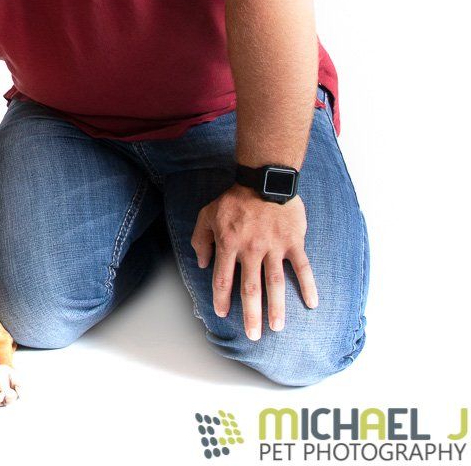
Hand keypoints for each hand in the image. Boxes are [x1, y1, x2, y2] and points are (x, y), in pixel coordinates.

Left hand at [191, 183, 318, 340]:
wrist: (264, 179)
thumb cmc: (234, 199)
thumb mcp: (207, 214)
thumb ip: (201, 240)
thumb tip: (202, 264)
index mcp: (229, 243)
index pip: (222, 278)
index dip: (221, 298)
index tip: (223, 314)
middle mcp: (251, 249)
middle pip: (250, 288)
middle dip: (250, 314)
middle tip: (253, 335)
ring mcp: (274, 247)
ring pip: (275, 283)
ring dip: (276, 307)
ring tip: (277, 327)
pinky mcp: (294, 242)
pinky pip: (302, 267)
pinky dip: (308, 286)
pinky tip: (312, 304)